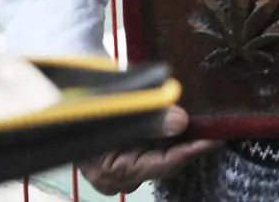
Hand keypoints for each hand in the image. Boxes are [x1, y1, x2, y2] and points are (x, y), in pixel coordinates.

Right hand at [79, 107, 220, 193]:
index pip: (162, 164)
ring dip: (179, 140)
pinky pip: (153, 153)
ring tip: (204, 122)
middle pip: (165, 165)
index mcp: (111, 172)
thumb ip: (149, 117)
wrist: (61, 98)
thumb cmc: (86, 101)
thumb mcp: (116, 105)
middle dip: (189, 145)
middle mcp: (116, 180)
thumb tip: (181, 122)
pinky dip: (168, 139)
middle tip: (215, 126)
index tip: (217, 138)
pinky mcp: (124, 162)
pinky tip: (183, 123)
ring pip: (161, 159)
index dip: (191, 150)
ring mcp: (119, 174)